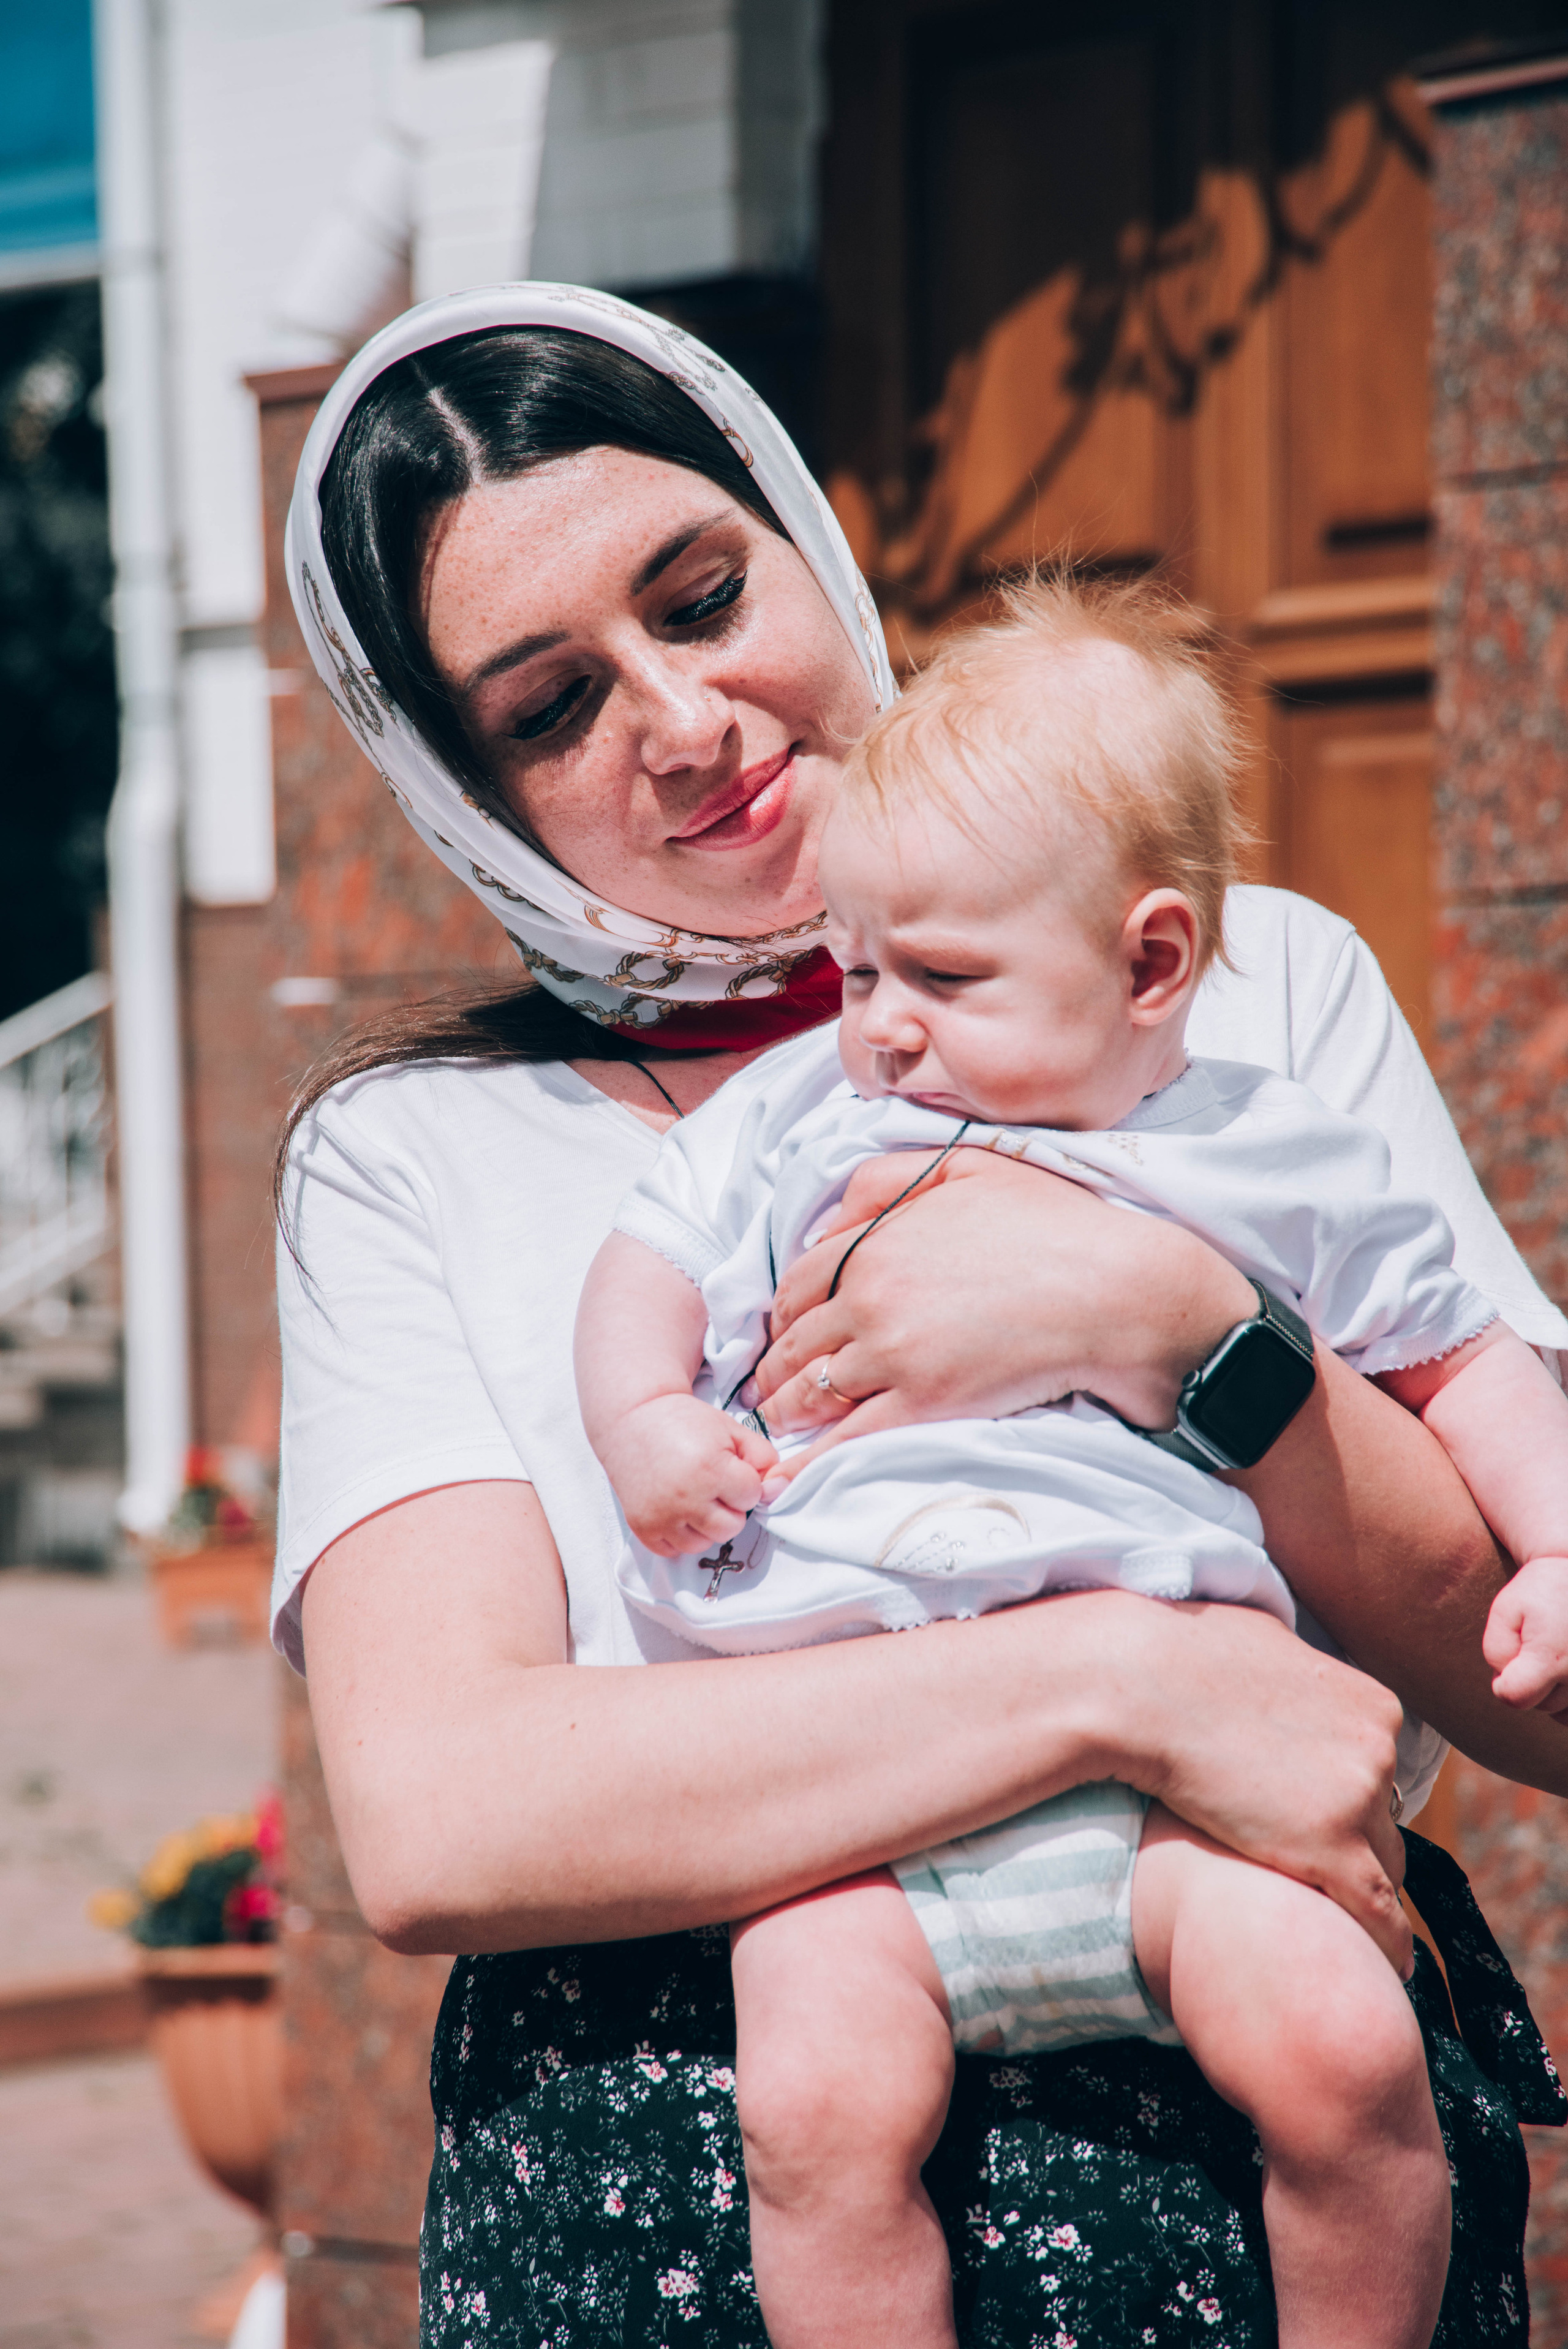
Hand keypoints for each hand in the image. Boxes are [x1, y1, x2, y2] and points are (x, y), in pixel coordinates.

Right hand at [605, 1395, 779, 1557]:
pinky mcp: (642, 1528)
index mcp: (710, 1468)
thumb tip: (778, 1489)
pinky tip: (677, 1509)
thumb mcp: (730, 1428)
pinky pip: (674, 1551)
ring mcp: (661, 1516)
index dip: (745, 1482)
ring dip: (706, 1524)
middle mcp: (685, 1497)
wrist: (633, 1420)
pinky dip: (680, 1535)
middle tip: (713, 1484)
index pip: (752, 1496)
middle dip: (730, 1507)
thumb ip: (763, 1457)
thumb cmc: (685, 1422)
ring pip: (705, 1543)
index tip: (729, 1467)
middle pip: (732, 1526)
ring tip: (695, 1496)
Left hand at [753, 1147, 1254, 1453]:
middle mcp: (870, 1297)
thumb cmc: (1053, 1224)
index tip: (782, 1331)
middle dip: (774, 1367)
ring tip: (775, 1426)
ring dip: (785, 1410)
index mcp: (876, 1241)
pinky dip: (810, 1458)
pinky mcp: (924, 1402)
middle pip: (795, 1340)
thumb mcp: (967, 1166)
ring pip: (812, 1390)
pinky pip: (847, 1436)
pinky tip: (790, 1476)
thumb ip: (888, 1179)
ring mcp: (894, 1353)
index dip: (782, 1313)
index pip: (798, 1283)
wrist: (1114, 1290)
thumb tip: (830, 1215)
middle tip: (767, 1387)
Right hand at [1123, 1599, 1414, 1977]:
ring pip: (1383, 1866)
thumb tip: (1285, 1666)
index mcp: (1371, 1703)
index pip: (1381, 1770)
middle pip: (1386, 1820)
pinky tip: (1389, 1967)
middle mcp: (1379, 1748)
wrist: (1139, 1683)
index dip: (1351, 1798)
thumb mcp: (1265, 1642)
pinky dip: (1387, 1942)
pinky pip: (1379, 1911)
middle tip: (1315, 1865)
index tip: (1326, 1820)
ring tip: (1332, 1916)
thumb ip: (1296, 1669)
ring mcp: (1359, 1797)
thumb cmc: (1181, 1658)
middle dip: (1357, 1844)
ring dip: (1357, 1886)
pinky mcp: (1329, 1846)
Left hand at [1484, 1558, 1567, 1720]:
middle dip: (1532, 1681)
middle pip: (1540, 1704)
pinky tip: (1565, 1672)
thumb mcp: (1507, 1608)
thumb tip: (1505, 1682)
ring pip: (1562, 1710)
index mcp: (1552, 1657)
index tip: (1510, 1661)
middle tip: (1538, 1644)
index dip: (1503, 1682)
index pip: (1515, 1697)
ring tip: (1556, 1653)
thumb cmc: (1545, 1589)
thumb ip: (1497, 1649)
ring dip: (1554, 1691)